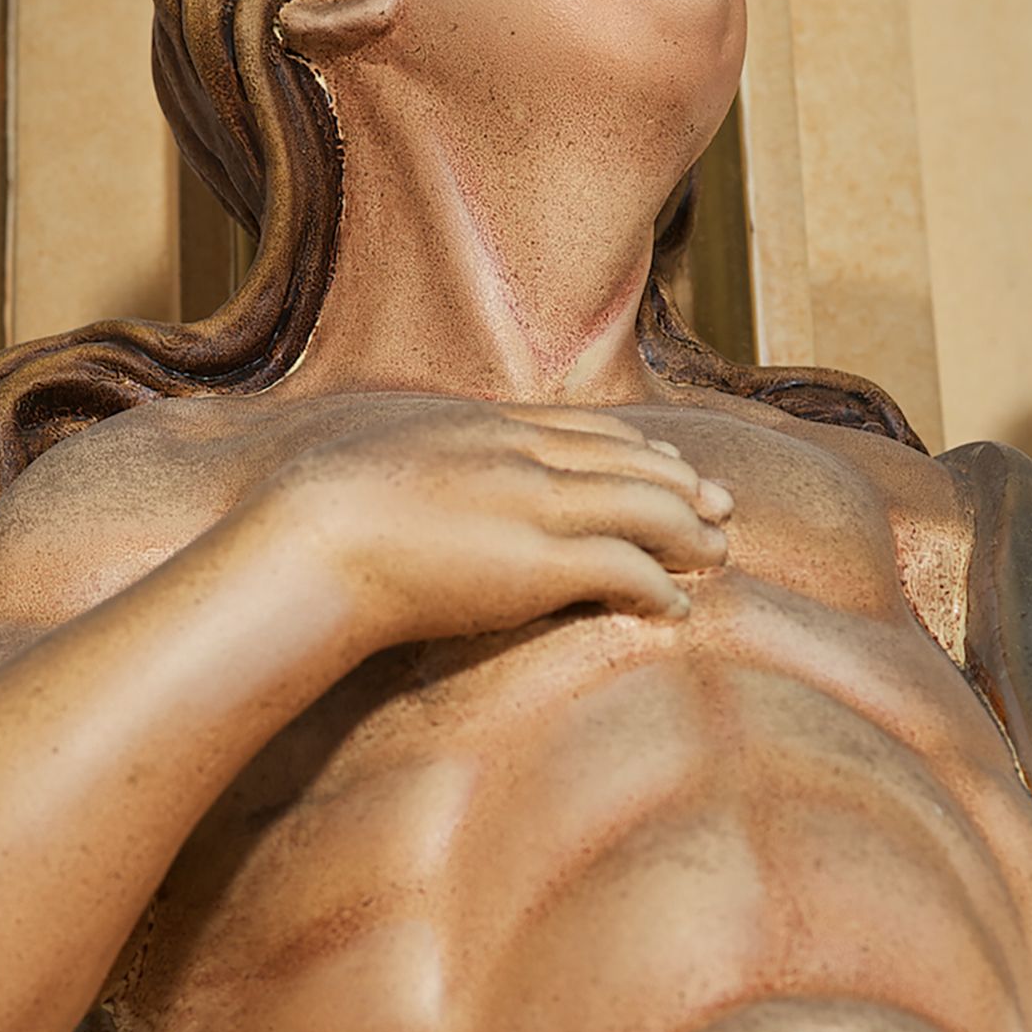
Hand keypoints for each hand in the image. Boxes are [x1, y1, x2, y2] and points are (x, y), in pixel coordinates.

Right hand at [246, 396, 731, 651]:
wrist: (309, 537)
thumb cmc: (312, 509)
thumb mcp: (369, 452)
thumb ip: (409, 457)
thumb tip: (404, 476)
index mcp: (480, 423)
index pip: (582, 428)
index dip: (635, 446)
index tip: (669, 461)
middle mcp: (519, 454)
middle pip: (627, 460)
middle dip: (683, 483)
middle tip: (723, 504)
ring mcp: (533, 505)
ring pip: (645, 507)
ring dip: (689, 534)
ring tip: (717, 555)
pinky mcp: (539, 563)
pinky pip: (627, 569)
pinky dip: (661, 588)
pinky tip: (677, 608)